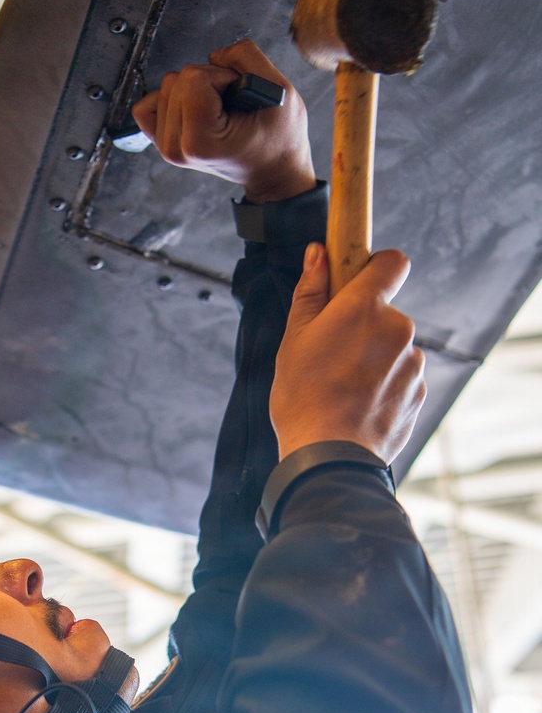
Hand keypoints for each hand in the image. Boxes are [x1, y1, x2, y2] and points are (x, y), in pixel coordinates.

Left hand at [131, 38, 315, 201]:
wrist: (271, 170)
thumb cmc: (278, 139)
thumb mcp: (279, 90)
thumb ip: (246, 57)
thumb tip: (215, 54)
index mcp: (200, 142)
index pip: (193, 77)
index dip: (223, 76)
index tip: (239, 96)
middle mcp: (176, 147)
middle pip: (177, 79)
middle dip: (209, 81)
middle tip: (232, 104)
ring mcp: (166, 146)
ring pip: (166, 85)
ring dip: (195, 88)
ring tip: (220, 109)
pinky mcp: (161, 141)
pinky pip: (147, 104)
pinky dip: (171, 98)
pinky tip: (195, 107)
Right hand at [271, 246, 426, 463]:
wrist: (329, 458)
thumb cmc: (304, 397)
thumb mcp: (294, 338)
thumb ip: (311, 291)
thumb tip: (318, 255)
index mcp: (366, 307)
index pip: (392, 262)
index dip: (376, 267)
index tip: (356, 282)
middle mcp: (398, 329)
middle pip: (386, 311)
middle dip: (364, 324)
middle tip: (331, 352)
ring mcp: (412, 363)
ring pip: (393, 346)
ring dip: (374, 357)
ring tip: (343, 385)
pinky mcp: (418, 392)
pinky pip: (401, 376)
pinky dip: (384, 384)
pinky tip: (357, 403)